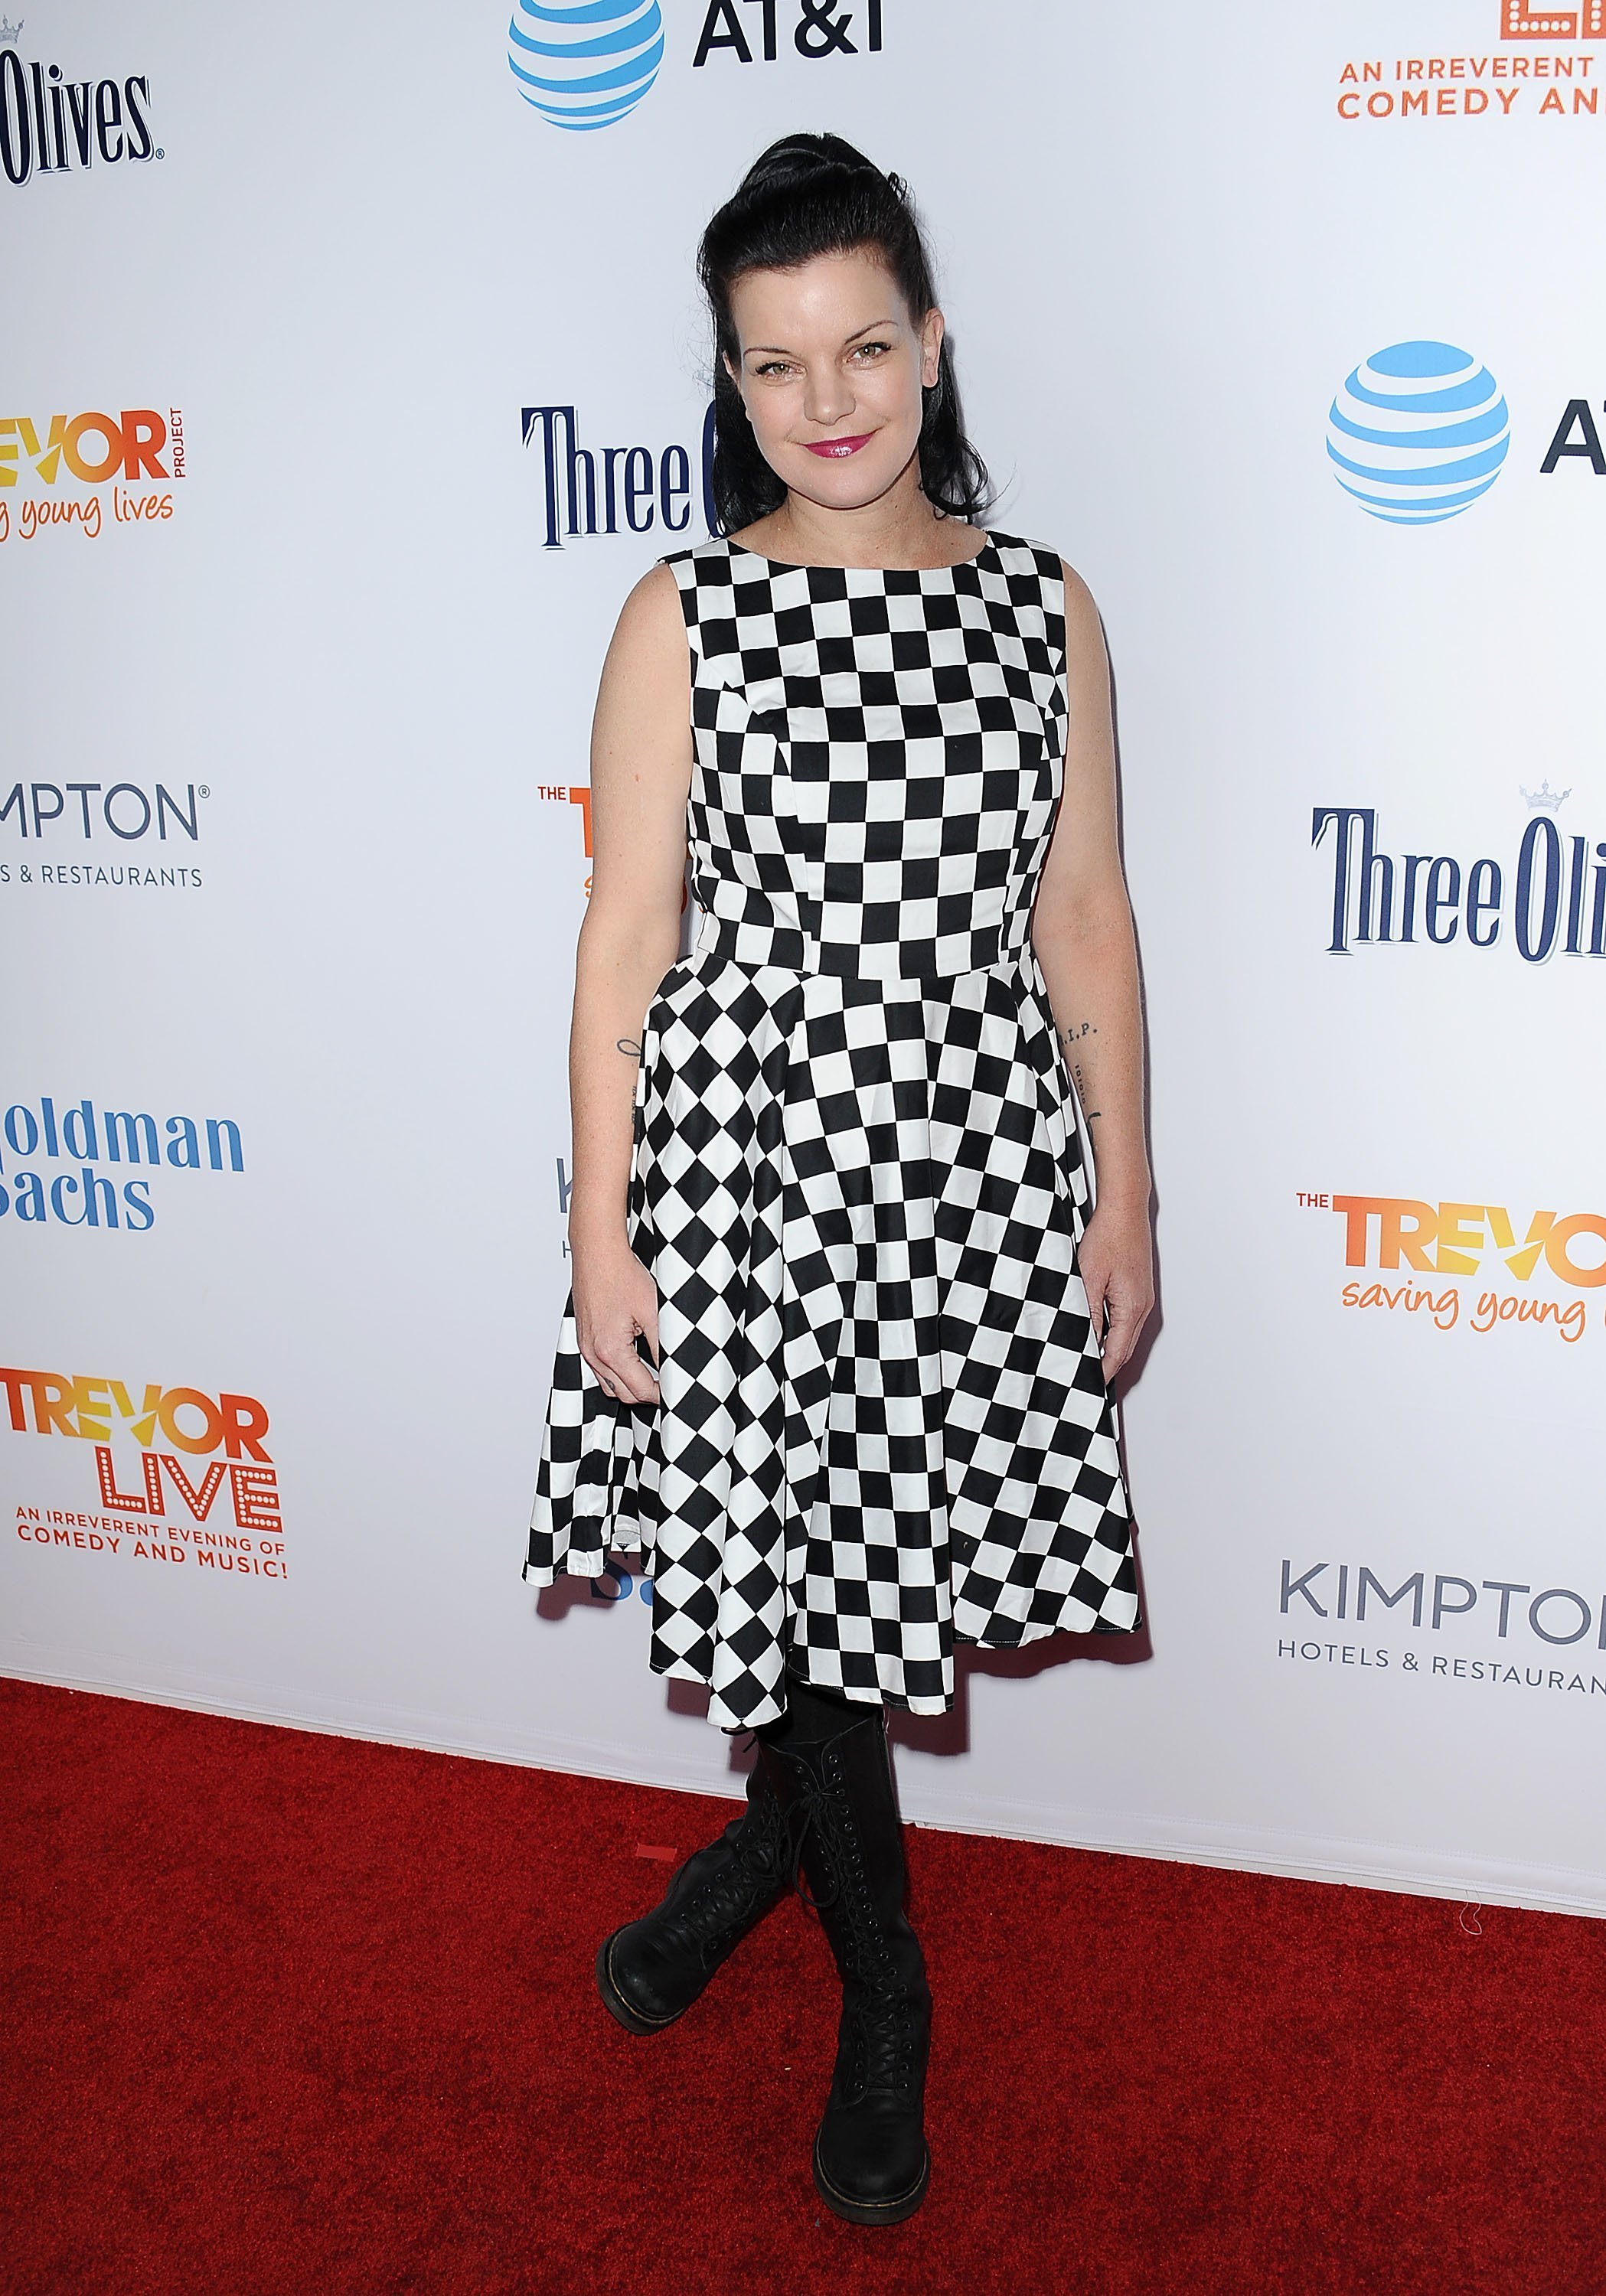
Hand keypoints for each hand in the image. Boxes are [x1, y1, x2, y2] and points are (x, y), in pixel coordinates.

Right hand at [571, 1237, 660, 1405]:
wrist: (597, 1253)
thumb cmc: (621, 1275)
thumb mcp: (653, 1313)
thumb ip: (662, 1347)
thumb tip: (672, 1368)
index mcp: (610, 1351)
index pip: (640, 1390)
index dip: (661, 1394)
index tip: (675, 1390)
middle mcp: (593, 1353)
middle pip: (622, 1394)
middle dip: (646, 1394)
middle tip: (667, 1385)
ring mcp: (585, 1347)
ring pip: (609, 1384)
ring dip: (630, 1385)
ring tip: (652, 1375)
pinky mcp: (584, 1339)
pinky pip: (599, 1368)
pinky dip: (617, 1372)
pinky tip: (632, 1359)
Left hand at [1077, 1197, 1153, 1383]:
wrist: (1125, 1211)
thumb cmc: (1108, 1238)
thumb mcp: (1088, 1279)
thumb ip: (1087, 1314)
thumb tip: (1084, 1342)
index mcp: (1131, 1308)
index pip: (1116, 1353)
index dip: (1102, 1372)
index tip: (1089, 1384)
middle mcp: (1142, 1307)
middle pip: (1125, 1349)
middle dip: (1107, 1367)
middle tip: (1087, 1380)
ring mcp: (1143, 1299)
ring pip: (1126, 1336)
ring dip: (1110, 1350)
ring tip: (1090, 1362)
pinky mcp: (1139, 1291)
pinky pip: (1127, 1321)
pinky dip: (1114, 1334)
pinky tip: (1098, 1333)